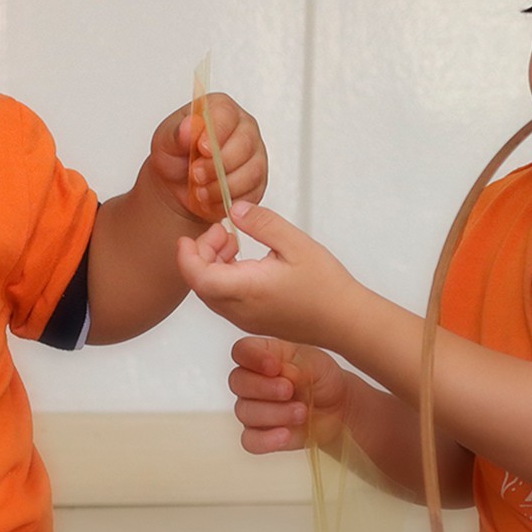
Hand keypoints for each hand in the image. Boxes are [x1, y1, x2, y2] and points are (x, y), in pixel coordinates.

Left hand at [149, 93, 266, 223]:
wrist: (177, 185)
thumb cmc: (175, 156)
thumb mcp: (165, 142)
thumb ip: (176, 133)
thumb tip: (189, 126)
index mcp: (221, 110)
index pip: (227, 114)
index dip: (216, 132)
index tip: (201, 148)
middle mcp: (243, 129)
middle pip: (244, 143)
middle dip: (218, 164)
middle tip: (196, 174)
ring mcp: (254, 155)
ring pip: (251, 171)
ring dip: (221, 185)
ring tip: (199, 190)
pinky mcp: (257, 182)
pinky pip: (251, 192)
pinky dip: (227, 199)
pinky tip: (210, 199)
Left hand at [176, 201, 361, 348]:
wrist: (345, 322)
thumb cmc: (326, 287)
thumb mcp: (295, 243)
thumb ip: (261, 223)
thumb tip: (235, 210)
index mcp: (247, 289)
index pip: (198, 277)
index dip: (187, 256)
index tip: (189, 236)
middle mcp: (240, 310)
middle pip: (200, 284)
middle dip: (202, 254)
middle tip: (223, 231)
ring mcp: (245, 320)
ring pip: (210, 293)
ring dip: (212, 265)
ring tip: (234, 243)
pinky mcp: (252, 322)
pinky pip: (224, 300)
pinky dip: (222, 278)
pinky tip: (243, 261)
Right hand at [229, 336, 348, 453]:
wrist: (338, 407)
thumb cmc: (323, 379)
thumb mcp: (315, 364)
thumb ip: (295, 365)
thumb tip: (281, 372)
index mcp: (263, 355)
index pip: (242, 351)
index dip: (252, 357)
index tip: (274, 366)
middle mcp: (253, 381)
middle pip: (237, 382)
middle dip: (263, 387)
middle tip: (289, 390)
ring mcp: (254, 409)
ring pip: (244, 412)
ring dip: (275, 413)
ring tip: (301, 412)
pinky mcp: (261, 435)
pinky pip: (250, 441)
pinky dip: (266, 439)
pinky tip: (285, 434)